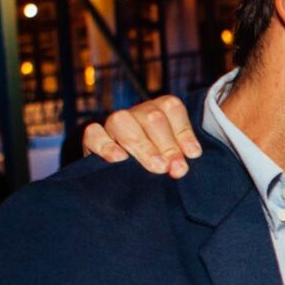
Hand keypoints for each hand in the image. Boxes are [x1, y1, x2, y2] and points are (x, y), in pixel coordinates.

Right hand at [81, 95, 200, 177]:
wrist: (115, 176)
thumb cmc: (152, 165)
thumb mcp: (169, 158)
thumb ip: (178, 158)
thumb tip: (185, 164)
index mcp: (157, 112)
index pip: (171, 107)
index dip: (184, 130)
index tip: (193, 155)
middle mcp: (135, 114)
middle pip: (152, 117)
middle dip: (168, 145)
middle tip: (176, 169)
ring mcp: (112, 124)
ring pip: (122, 121)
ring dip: (142, 145)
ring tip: (157, 167)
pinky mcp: (91, 138)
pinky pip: (94, 133)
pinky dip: (106, 145)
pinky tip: (119, 159)